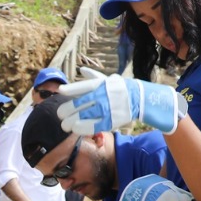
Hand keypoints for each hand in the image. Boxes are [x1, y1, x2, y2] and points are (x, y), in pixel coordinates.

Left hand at [56, 72, 185, 135]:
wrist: (140, 99)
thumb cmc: (119, 88)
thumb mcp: (108, 80)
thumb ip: (93, 76)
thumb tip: (81, 70)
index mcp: (101, 85)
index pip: (83, 87)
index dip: (71, 89)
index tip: (60, 92)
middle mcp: (103, 96)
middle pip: (80, 105)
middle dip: (66, 111)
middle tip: (60, 115)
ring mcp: (107, 109)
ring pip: (84, 117)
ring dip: (71, 122)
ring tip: (65, 125)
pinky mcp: (111, 121)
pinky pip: (94, 126)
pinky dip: (82, 128)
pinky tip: (75, 130)